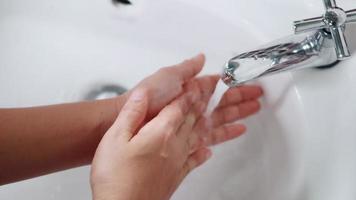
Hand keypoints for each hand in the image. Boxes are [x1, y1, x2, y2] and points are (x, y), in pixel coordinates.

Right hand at [91, 89, 211, 199]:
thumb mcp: (115, 138)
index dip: (188, 94)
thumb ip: (131, 113)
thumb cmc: (115, 177)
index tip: (196, 85)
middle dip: (201, 105)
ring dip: (207, 124)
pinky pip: (195, 160)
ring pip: (198, 137)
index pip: (179, 107)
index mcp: (160, 133)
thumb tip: (142, 94)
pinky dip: (202, 153)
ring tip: (215, 116)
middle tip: (210, 95)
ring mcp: (177, 162)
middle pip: (192, 120)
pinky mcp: (176, 177)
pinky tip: (207, 152)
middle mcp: (174, 146)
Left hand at [121, 54, 262, 144]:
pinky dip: (225, 134)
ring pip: (222, 119)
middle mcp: (194, 108)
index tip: (249, 82)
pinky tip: (236, 132)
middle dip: (242, 100)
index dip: (234, 85)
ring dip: (239, 115)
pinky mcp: (190, 141)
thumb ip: (187, 69)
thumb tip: (202, 57)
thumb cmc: (149, 97)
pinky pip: (212, 137)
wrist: (133, 121)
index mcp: (191, 91)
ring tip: (254, 112)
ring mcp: (193, 125)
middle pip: (224, 104)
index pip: (218, 87)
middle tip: (259, 97)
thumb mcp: (169, 76)